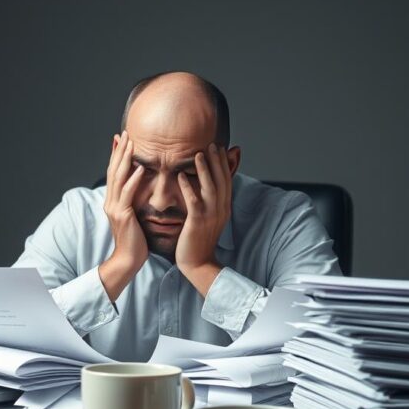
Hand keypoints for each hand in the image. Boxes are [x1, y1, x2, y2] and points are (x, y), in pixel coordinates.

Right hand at [98, 130, 147, 300]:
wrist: (127, 260)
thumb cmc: (135, 241)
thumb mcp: (133, 217)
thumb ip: (133, 202)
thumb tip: (140, 190)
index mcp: (113, 201)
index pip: (114, 173)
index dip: (116, 155)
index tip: (121, 138)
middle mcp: (110, 202)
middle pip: (114, 170)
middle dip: (119, 150)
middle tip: (125, 132)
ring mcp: (115, 208)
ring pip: (118, 178)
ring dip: (124, 159)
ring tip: (130, 143)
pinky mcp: (123, 216)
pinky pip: (128, 194)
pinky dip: (133, 180)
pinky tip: (139, 168)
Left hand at [176, 143, 232, 295]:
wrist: (198, 264)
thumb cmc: (198, 242)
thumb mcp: (209, 220)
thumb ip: (210, 204)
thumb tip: (209, 190)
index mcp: (223, 208)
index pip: (226, 181)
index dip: (223, 164)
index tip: (219, 149)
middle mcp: (220, 210)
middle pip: (221, 180)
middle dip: (217, 161)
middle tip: (212, 144)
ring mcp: (210, 216)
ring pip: (210, 188)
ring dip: (205, 169)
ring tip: (199, 153)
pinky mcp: (197, 222)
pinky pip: (194, 201)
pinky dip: (189, 187)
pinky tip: (182, 175)